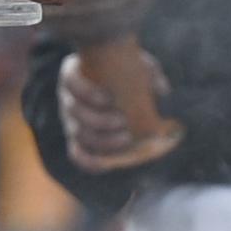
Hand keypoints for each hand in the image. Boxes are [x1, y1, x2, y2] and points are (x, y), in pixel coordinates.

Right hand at [55, 49, 153, 168]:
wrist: (120, 81)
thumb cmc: (127, 68)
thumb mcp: (138, 65)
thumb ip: (150, 73)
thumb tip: (162, 91)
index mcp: (73, 74)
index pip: (72, 82)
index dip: (87, 93)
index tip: (110, 98)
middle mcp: (68, 97)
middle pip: (75, 112)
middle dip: (99, 120)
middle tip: (123, 122)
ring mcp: (70, 120)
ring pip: (78, 134)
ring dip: (101, 139)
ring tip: (126, 139)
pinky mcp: (77, 139)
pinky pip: (76, 154)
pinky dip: (88, 161)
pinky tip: (106, 165)